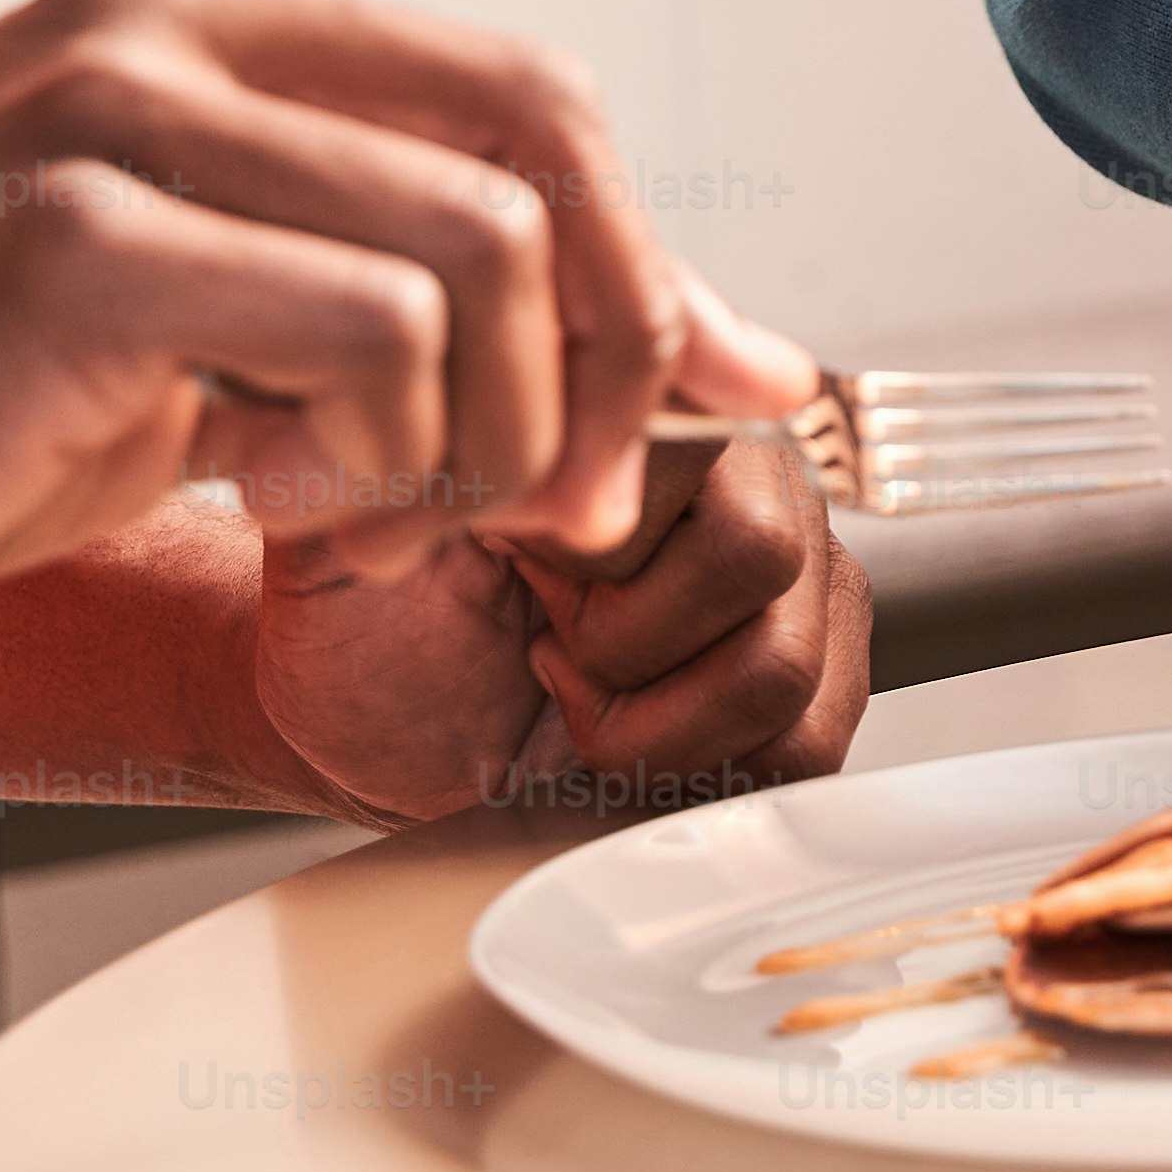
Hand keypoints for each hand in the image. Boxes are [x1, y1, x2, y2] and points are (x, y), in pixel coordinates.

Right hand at [0, 0, 812, 666]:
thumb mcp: (206, 345)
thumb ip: (421, 321)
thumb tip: (727, 362)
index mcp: (201, 15)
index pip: (533, 93)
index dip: (652, 263)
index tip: (675, 418)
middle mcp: (167, 24)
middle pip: (552, 144)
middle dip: (613, 349)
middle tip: (557, 504)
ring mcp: (117, 119)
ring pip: (485, 254)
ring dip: (470, 436)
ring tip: (336, 508)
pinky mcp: (75, 244)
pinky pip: (376, 335)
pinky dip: (370, 459)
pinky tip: (256, 508)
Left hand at [254, 372, 870, 826]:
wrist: (369, 720)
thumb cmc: (362, 616)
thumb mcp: (355, 519)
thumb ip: (425, 467)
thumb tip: (527, 469)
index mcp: (637, 397)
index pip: (696, 447)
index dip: (596, 546)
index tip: (518, 570)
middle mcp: (739, 463)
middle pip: (760, 554)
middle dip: (629, 640)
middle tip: (552, 648)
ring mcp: (793, 567)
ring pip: (786, 664)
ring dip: (659, 724)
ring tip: (587, 699)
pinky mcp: (816, 668)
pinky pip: (814, 740)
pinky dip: (708, 773)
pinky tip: (642, 742)